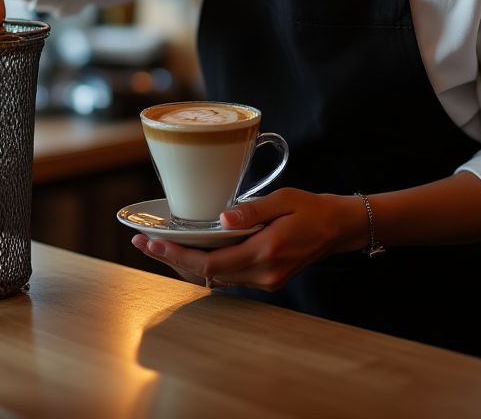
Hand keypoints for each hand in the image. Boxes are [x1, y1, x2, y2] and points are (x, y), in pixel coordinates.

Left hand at [131, 188, 366, 291]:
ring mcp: (265, 281)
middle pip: (206, 275)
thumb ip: (252, 210)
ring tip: (157, 247)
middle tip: (142, 243)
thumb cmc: (312, 209)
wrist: (339, 228)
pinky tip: (189, 253)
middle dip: (171, 260)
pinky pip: (227, 277)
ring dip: (184, 264)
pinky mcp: (266, 279)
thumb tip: (222, 218)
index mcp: (266, 252)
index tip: (152, 243)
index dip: (178, 255)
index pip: (211, 262)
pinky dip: (204, 266)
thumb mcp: (284, 200)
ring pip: (214, 279)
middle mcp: (263, 273)